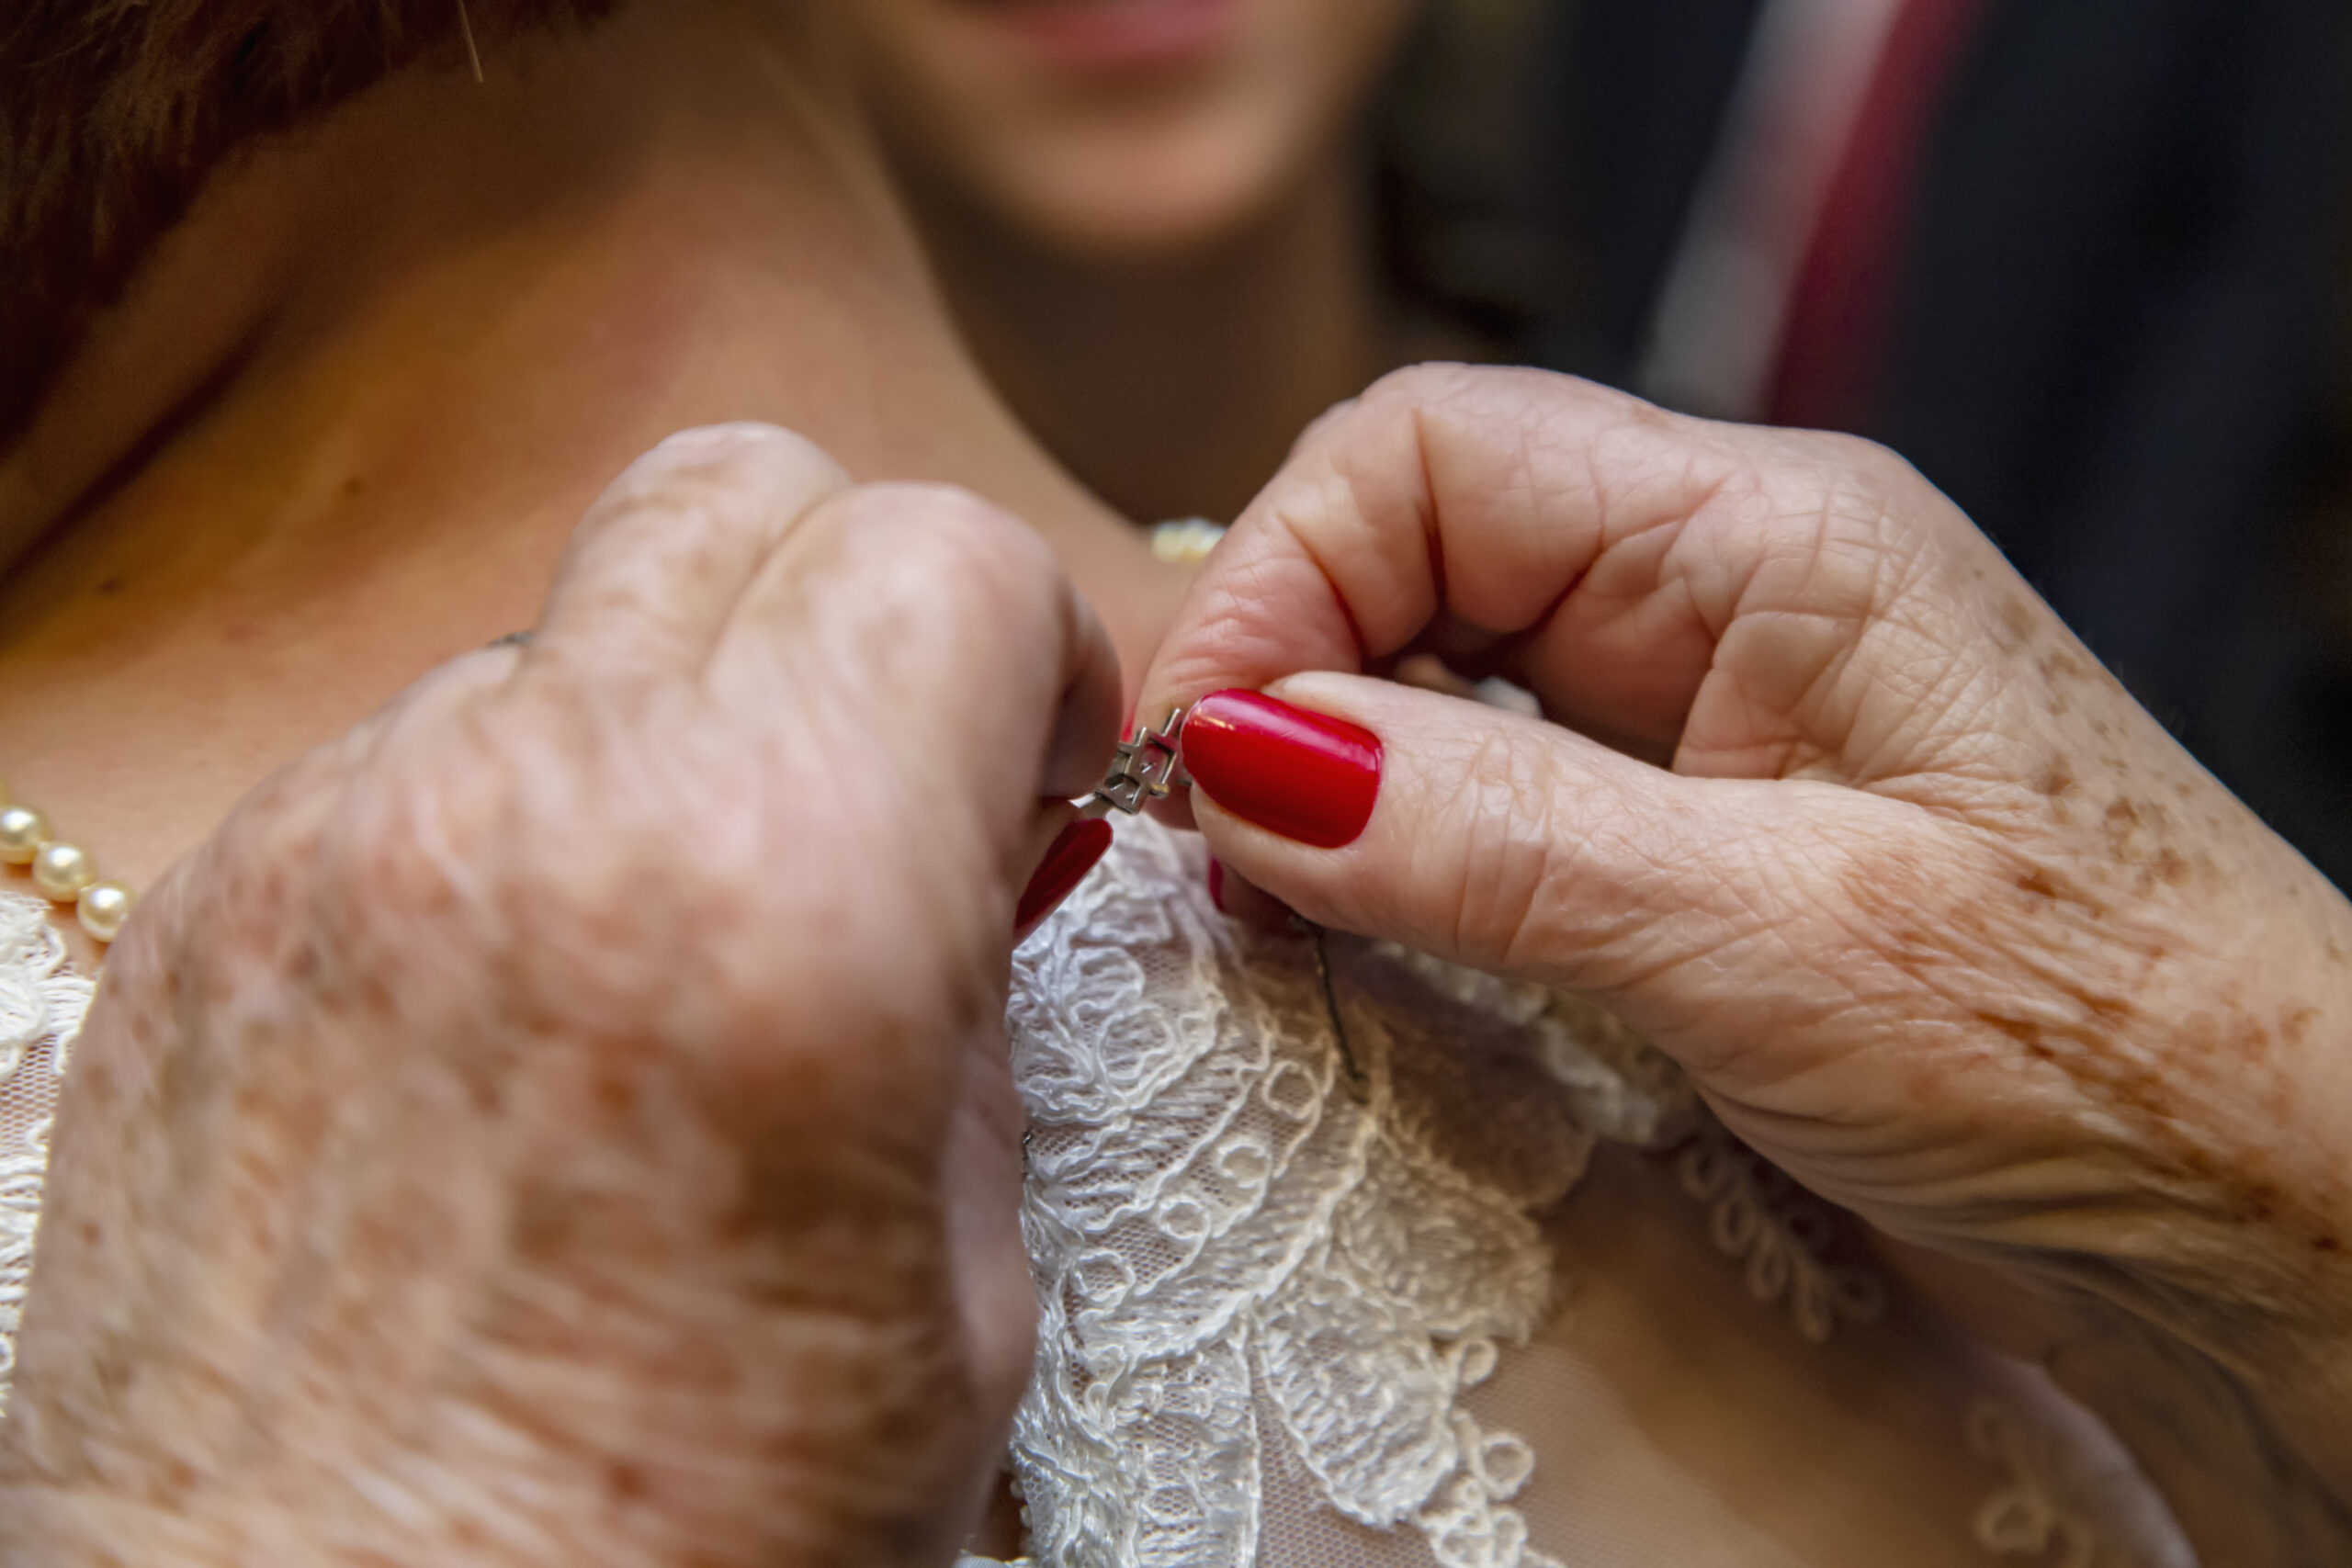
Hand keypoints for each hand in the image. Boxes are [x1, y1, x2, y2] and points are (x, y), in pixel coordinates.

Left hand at [0, 425, 1120, 1565]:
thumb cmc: (672, 1560)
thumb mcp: (959, 1296)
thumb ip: (973, 1008)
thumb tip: (966, 866)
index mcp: (783, 900)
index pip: (944, 554)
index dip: (1032, 648)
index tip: (1031, 775)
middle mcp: (542, 813)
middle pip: (737, 489)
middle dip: (856, 605)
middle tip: (883, 789)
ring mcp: (340, 844)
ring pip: (567, 625)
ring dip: (671, 725)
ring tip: (684, 947)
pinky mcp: (209, 917)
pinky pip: (414, 762)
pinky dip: (514, 828)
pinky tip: (525, 1027)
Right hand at [1138, 365, 2351, 1557]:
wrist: (2279, 1204)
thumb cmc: (2109, 1053)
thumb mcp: (1770, 940)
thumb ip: (1493, 835)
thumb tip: (1242, 763)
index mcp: (1772, 537)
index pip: (1433, 453)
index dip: (1282, 586)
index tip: (1198, 766)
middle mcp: (1733, 590)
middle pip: (1420, 547)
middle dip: (1290, 684)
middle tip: (1217, 862)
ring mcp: (1715, 709)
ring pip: (1443, 667)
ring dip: (1336, 774)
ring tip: (1279, 910)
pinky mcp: (1701, 826)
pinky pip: (1498, 781)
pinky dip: (1405, 845)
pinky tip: (1374, 930)